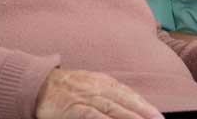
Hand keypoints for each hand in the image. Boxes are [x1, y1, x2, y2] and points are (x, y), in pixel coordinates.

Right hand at [35, 69, 162, 118]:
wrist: (38, 84)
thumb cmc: (65, 87)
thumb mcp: (89, 84)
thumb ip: (107, 93)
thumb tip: (128, 104)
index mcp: (103, 81)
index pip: (129, 94)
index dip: (145, 106)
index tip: (159, 116)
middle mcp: (98, 88)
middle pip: (126, 102)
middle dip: (145, 113)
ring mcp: (87, 98)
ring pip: (114, 109)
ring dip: (132, 118)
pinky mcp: (75, 109)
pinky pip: (94, 117)